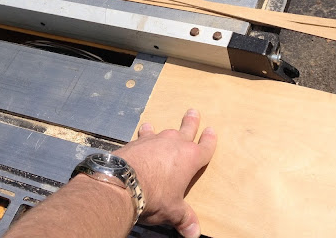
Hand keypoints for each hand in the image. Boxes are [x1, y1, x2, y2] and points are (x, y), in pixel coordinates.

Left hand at [116, 109, 216, 237]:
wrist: (124, 182)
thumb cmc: (155, 196)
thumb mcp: (173, 211)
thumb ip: (184, 219)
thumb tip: (194, 234)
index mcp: (190, 158)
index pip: (205, 147)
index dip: (209, 140)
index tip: (212, 131)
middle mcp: (175, 144)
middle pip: (187, 129)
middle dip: (192, 121)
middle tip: (193, 111)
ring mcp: (156, 140)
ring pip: (164, 131)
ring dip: (163, 129)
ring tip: (157, 125)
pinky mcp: (138, 141)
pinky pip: (144, 135)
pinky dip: (144, 134)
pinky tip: (141, 132)